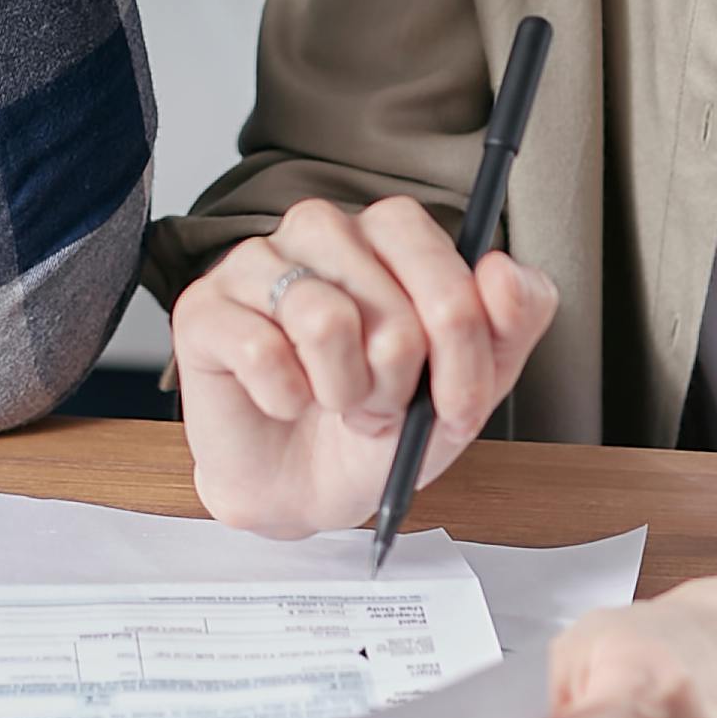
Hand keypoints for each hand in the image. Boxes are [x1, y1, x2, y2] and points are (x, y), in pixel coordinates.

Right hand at [171, 194, 557, 538]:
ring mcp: (256, 262)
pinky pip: (262, 352)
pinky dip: (286, 399)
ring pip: (325, 322)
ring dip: (342, 393)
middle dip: (398, 384)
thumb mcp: (470, 384)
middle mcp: (323, 229)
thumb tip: (501, 270)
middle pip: (390, 306)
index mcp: (391, 233)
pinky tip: (284, 401)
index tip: (455, 403)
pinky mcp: (204, 307)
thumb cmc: (381, 424)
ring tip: (334, 403)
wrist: (305, 488)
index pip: (442, 262)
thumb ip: (513, 320)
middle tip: (380, 406)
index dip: (459, 347)